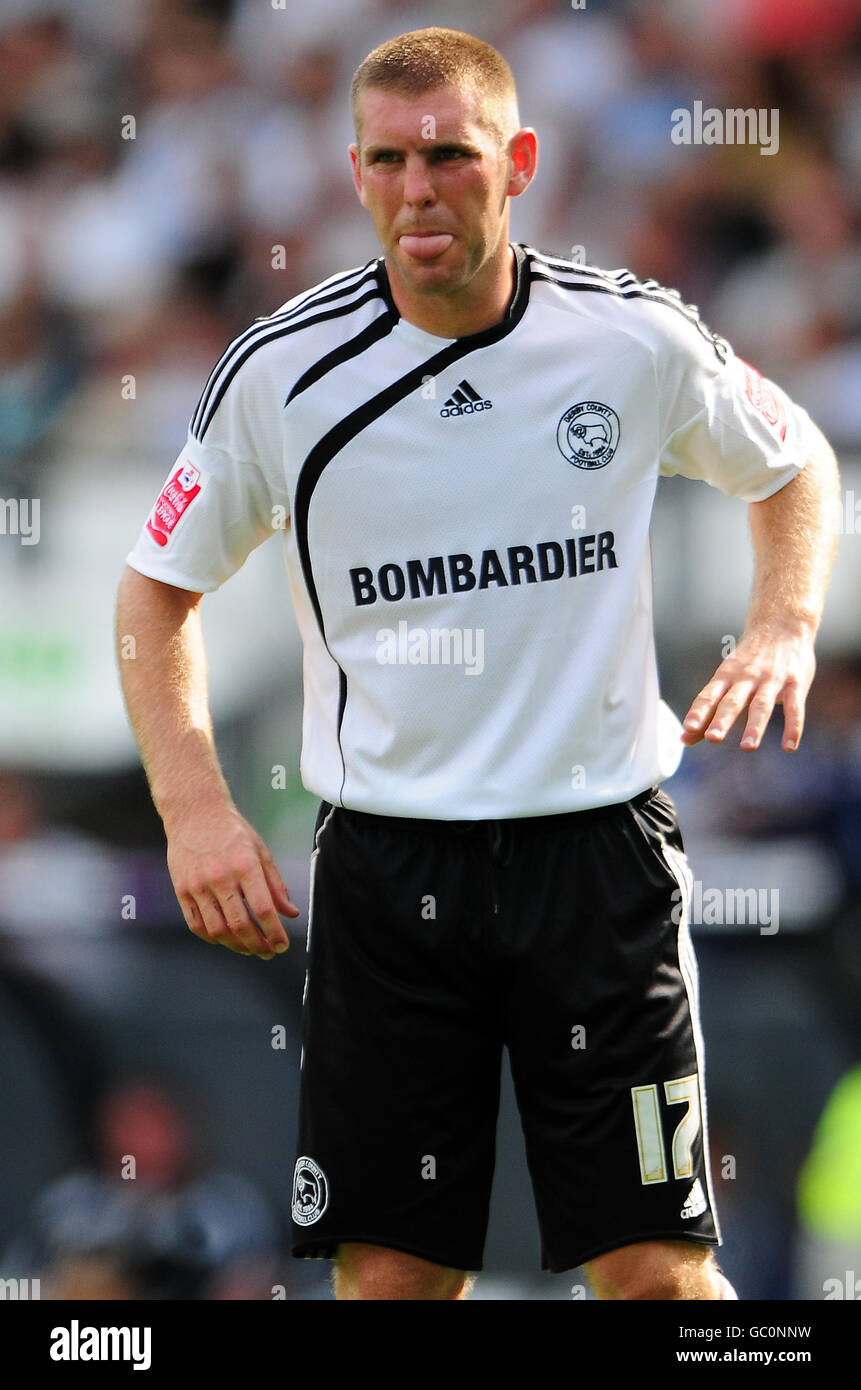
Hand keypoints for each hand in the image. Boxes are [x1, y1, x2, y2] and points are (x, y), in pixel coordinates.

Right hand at [166, 802, 300, 958]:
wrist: (194, 813)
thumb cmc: (230, 831)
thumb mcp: (261, 852)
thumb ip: (276, 885)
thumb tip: (290, 912)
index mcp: (245, 866)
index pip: (263, 909)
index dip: (275, 933)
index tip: (282, 945)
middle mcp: (220, 878)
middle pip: (240, 925)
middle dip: (258, 945)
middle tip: (268, 952)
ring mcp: (198, 886)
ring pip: (218, 930)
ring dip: (236, 946)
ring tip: (249, 949)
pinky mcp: (182, 890)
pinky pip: (196, 925)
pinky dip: (212, 938)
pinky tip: (224, 939)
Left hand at [680, 621, 815, 751]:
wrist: (782, 622)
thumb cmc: (749, 659)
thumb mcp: (726, 678)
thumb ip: (708, 711)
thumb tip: (683, 739)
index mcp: (727, 676)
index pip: (709, 695)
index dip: (698, 711)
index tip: (688, 728)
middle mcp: (747, 677)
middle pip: (733, 701)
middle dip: (722, 719)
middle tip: (713, 738)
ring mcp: (772, 680)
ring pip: (762, 705)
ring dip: (754, 726)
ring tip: (747, 747)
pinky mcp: (795, 683)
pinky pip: (794, 707)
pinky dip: (793, 727)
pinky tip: (789, 746)